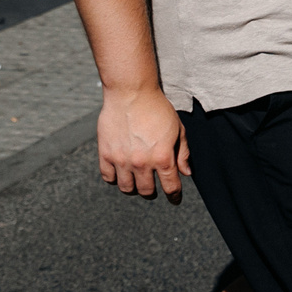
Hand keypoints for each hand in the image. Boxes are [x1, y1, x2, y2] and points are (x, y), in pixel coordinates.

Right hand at [97, 84, 188, 201]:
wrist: (131, 93)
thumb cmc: (157, 109)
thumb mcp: (178, 129)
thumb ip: (182, 153)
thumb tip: (186, 173)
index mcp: (162, 157)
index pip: (170, 186)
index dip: (174, 196)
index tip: (174, 199)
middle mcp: (142, 162)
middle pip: (146, 191)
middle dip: (152, 192)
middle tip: (153, 187)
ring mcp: (122, 160)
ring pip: (127, 188)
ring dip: (133, 188)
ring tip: (136, 181)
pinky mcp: (106, 154)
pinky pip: (108, 177)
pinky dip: (115, 179)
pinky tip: (120, 173)